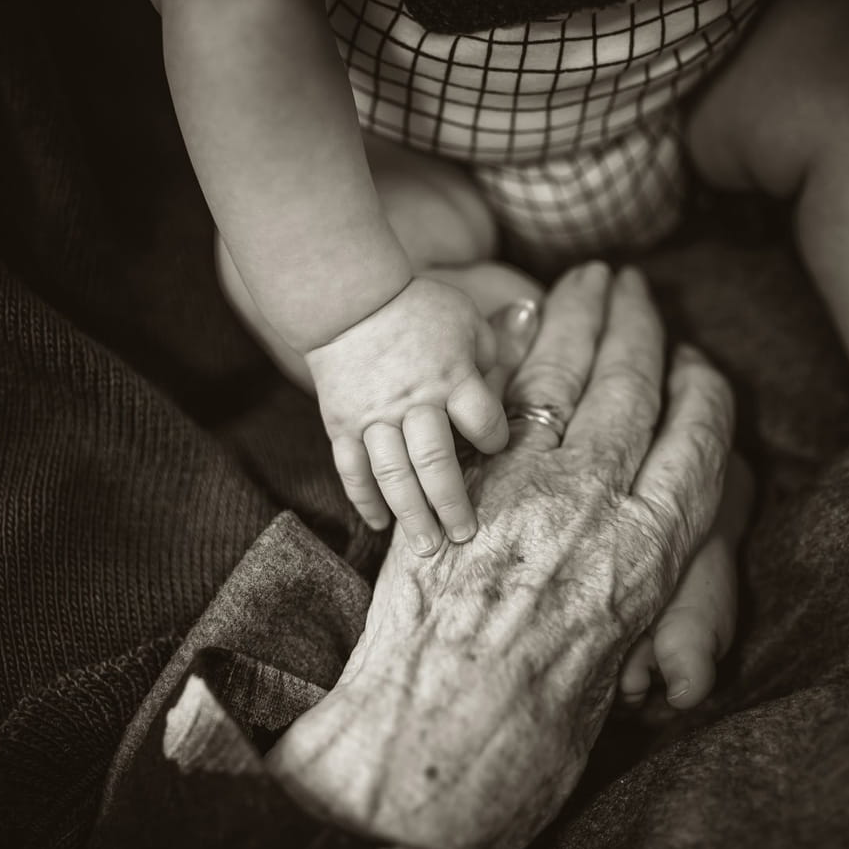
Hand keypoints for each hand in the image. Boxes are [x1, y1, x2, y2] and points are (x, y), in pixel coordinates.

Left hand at [268, 263, 734, 848]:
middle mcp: (600, 504)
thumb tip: (631, 543)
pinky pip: (497, 398)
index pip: (699, 440)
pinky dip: (511, 352)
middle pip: (634, 388)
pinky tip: (520, 319)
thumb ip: (631, 585)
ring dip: (579, 318)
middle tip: (636, 284)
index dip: (701, 391)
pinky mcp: (462, 480)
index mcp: (654, 553)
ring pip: (568, 377)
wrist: (435, 748)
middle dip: (638, 325)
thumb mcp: (615, 658)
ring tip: (589, 279)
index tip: (697, 363)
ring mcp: (527, 485)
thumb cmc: (535, 731)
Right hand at [305, 276, 508, 555]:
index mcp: (452, 377)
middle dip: (452, 503)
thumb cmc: (418, 309)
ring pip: (393, 474)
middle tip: (464, 537)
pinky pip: (352, 470)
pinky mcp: (342, 425)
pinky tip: (380, 525)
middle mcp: (414, 403)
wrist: (348, 299)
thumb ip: (491, 359)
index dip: (494, 439)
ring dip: (411, 514)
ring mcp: (374, 417)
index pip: (482, 422)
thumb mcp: (467, 321)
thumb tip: (506, 393)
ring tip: (426, 548)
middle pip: (436, 462)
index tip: (494, 446)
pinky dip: (364, 500)